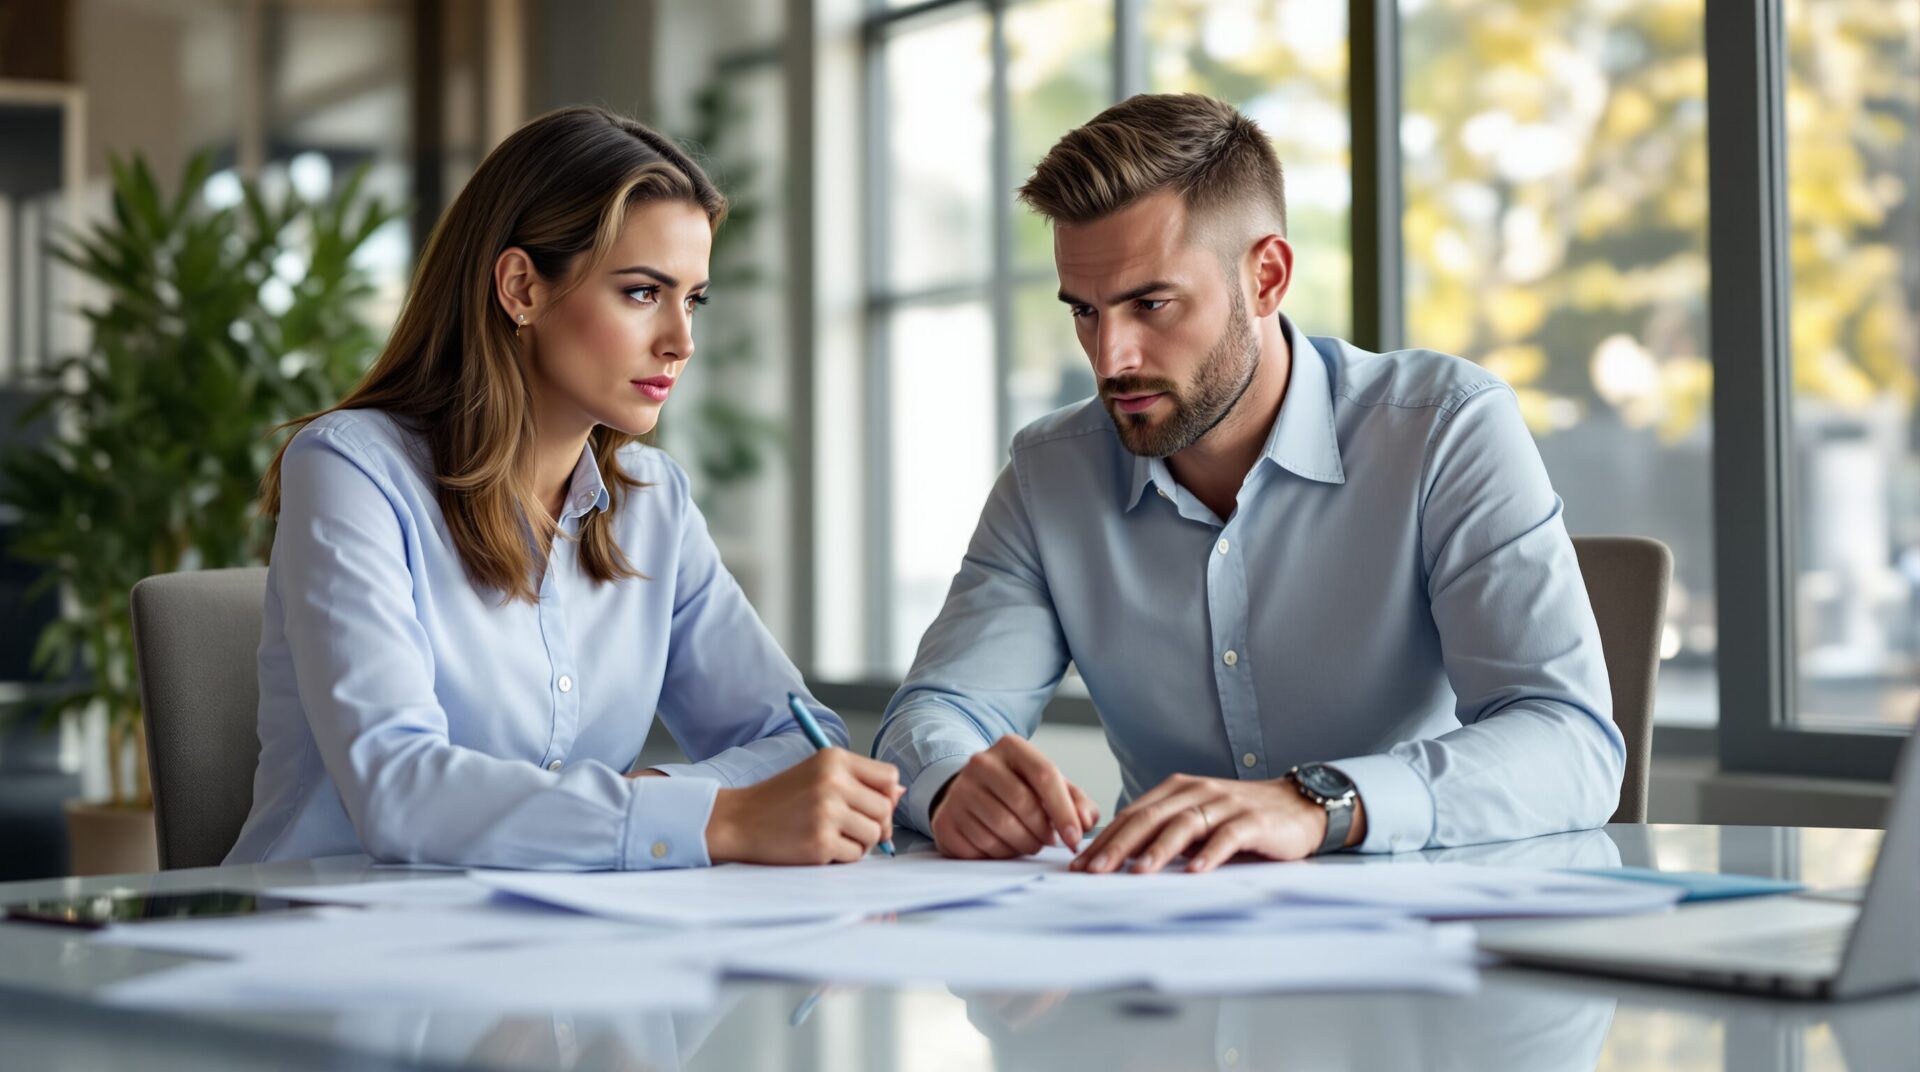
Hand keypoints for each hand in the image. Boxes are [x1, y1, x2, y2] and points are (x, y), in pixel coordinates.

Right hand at [705, 750, 903, 864]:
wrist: (738, 820)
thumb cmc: (780, 799)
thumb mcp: (817, 774)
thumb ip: (858, 781)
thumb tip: (899, 793)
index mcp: (834, 759)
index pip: (890, 777)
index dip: (886, 796)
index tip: (869, 805)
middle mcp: (833, 782)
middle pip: (886, 809)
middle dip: (875, 823)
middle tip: (849, 826)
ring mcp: (827, 813)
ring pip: (874, 834)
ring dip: (859, 841)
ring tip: (832, 834)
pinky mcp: (821, 842)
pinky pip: (855, 855)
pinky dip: (842, 856)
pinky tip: (819, 845)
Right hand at [929, 735, 1099, 858]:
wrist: (968, 793)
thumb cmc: (1017, 789)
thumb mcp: (1047, 786)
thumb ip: (1075, 800)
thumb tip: (1086, 820)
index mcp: (1010, 747)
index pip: (1045, 775)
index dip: (1064, 811)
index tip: (1075, 838)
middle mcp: (980, 763)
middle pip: (1024, 805)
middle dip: (1043, 831)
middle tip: (1048, 841)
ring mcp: (959, 791)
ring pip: (1003, 829)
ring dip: (1024, 845)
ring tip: (1028, 842)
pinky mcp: (945, 821)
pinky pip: (981, 847)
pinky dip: (1000, 854)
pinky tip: (1004, 846)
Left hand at [1070, 774, 1366, 873]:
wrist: (1298, 806)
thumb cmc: (1240, 818)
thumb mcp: (1197, 822)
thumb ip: (1165, 834)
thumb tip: (1118, 860)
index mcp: (1176, 791)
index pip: (1132, 815)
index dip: (1104, 840)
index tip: (1079, 865)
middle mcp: (1196, 792)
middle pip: (1149, 819)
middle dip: (1118, 846)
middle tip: (1094, 871)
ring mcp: (1225, 804)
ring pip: (1184, 826)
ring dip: (1159, 851)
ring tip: (1138, 873)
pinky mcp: (1253, 821)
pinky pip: (1228, 836)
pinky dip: (1211, 854)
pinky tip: (1196, 872)